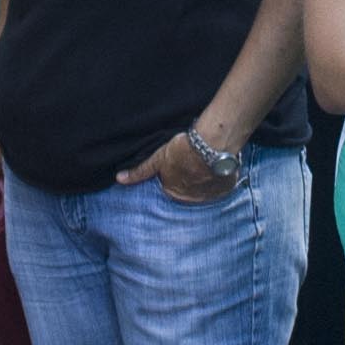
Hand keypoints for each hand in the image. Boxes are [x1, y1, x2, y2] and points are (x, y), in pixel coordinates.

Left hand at [115, 128, 239, 203]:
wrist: (212, 145)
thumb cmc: (182, 151)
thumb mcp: (158, 159)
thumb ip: (140, 171)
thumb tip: (119, 179)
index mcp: (174, 193)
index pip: (171, 187)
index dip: (174, 174)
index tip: (179, 163)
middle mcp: (191, 199)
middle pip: (188, 190)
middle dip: (190, 180)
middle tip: (193, 163)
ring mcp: (209, 196)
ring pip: (205, 189)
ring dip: (206, 180)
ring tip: (207, 163)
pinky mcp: (225, 189)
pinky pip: (221, 187)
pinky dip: (220, 179)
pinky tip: (219, 167)